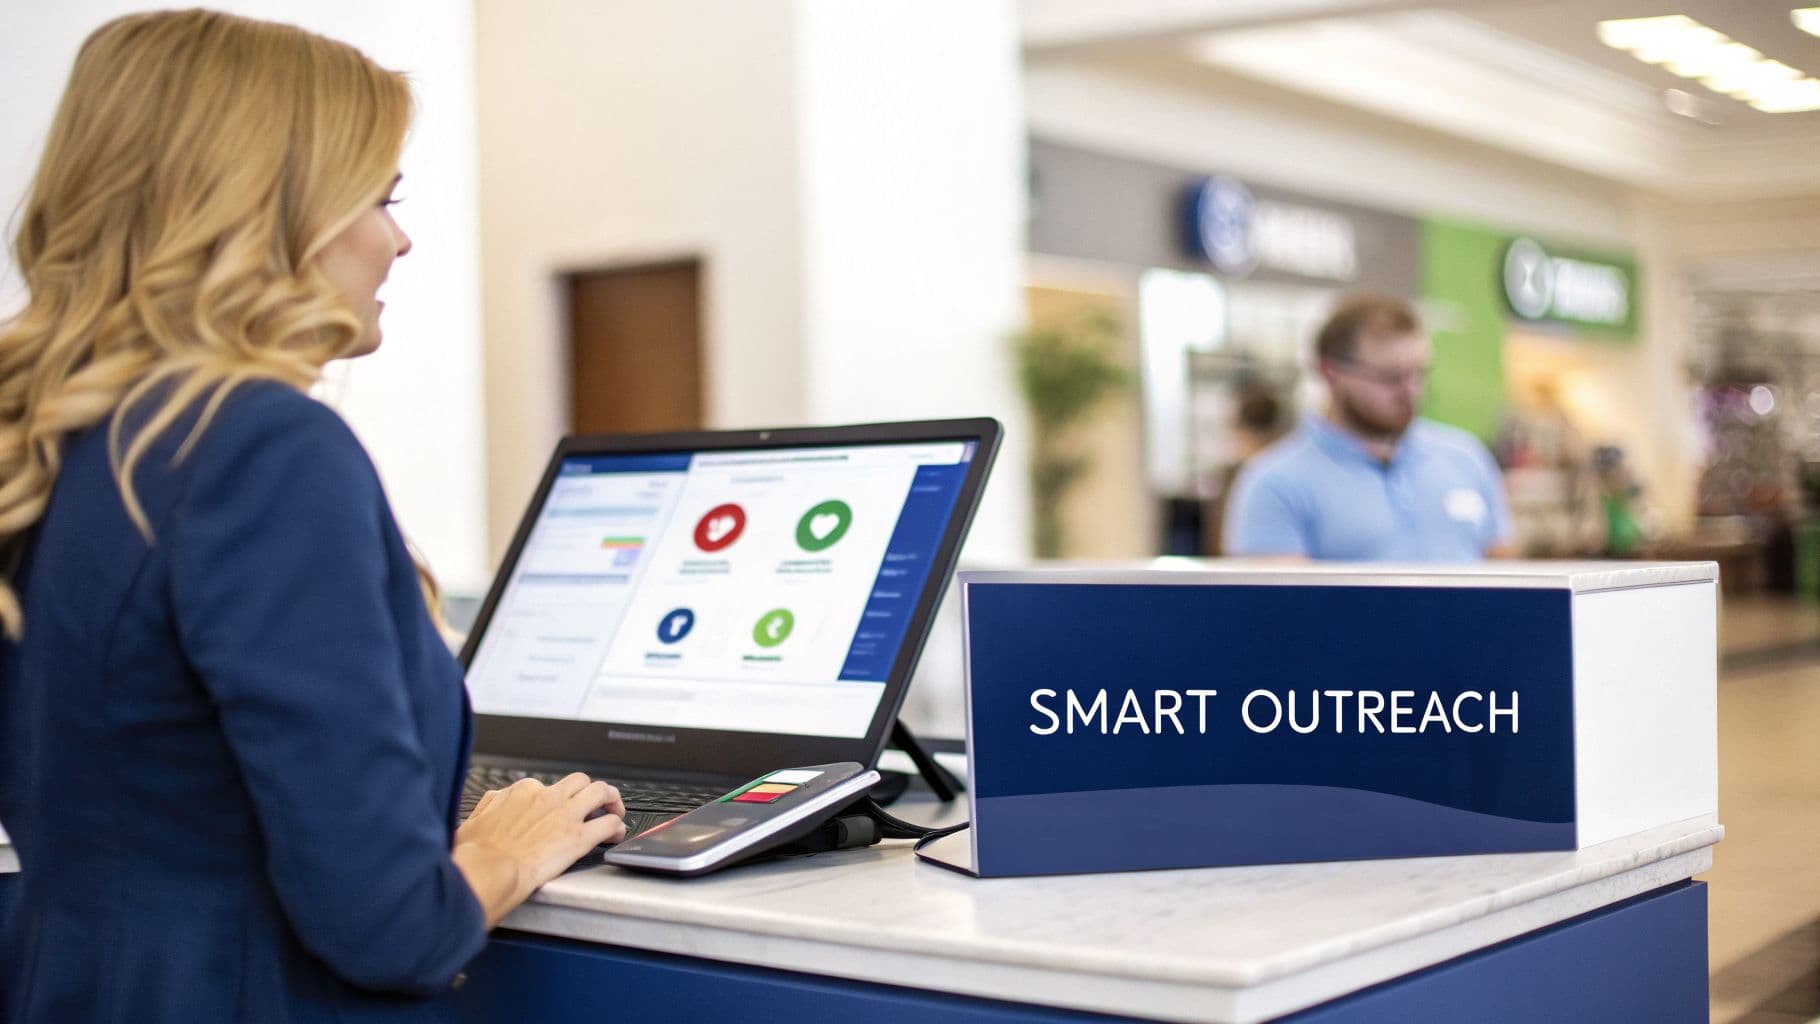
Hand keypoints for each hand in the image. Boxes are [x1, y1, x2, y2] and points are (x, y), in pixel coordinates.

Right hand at [452, 773, 623, 926]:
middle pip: (579, 781)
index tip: (557, 811)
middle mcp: (547, 796)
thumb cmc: (477, 854)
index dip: (556, 799)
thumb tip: (491, 805)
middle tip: (596, 803)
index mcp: (521, 792)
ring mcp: (566, 814)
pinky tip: (616, 835)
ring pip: (601, 792)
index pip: (546, 786)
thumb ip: (489, 808)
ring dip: (611, 800)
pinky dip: (617, 827)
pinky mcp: (579, 836)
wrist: (489, 870)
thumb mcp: (473, 821)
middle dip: (590, 791)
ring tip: (614, 811)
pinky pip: (608, 824)